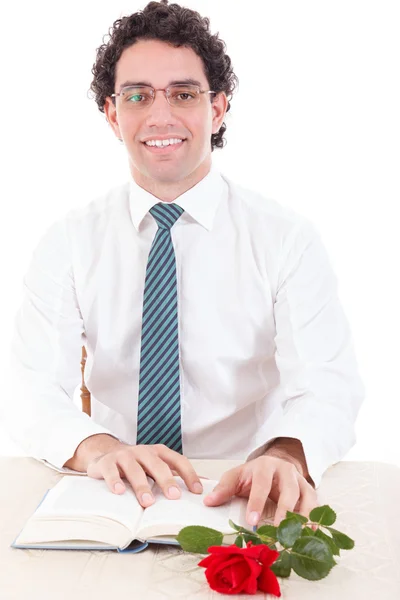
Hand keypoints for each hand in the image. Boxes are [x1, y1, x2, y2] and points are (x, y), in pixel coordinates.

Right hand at [86, 443, 202, 507]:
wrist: (106, 454)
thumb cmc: (137, 464)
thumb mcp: (157, 466)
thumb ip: (177, 474)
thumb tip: (205, 484)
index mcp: (159, 452)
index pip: (178, 461)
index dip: (189, 474)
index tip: (197, 491)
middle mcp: (143, 451)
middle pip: (157, 465)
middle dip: (166, 480)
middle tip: (174, 496)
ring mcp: (124, 455)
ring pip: (134, 469)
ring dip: (142, 486)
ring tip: (148, 502)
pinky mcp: (107, 462)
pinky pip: (111, 471)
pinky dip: (114, 480)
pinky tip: (118, 492)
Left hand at [203, 455, 318, 526]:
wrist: (273, 464)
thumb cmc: (253, 474)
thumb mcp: (236, 476)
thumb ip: (224, 488)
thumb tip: (209, 501)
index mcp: (265, 465)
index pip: (262, 483)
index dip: (257, 502)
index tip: (252, 520)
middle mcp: (285, 470)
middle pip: (288, 489)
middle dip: (284, 511)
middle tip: (277, 531)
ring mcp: (299, 479)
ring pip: (305, 496)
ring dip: (302, 517)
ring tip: (295, 535)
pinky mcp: (308, 490)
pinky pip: (314, 504)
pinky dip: (313, 518)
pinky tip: (309, 532)